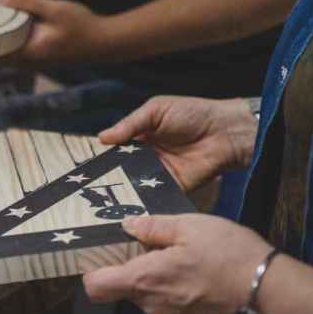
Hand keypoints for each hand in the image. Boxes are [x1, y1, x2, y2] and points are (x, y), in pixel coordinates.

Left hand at [0, 0, 113, 63]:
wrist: (106, 41)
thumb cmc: (83, 26)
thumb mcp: (54, 9)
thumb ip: (27, 2)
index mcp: (28, 53)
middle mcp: (29, 60)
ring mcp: (35, 59)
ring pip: (6, 51)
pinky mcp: (40, 53)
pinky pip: (17, 47)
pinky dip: (8, 37)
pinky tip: (4, 22)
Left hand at [84, 214, 273, 313]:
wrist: (271, 292)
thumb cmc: (231, 255)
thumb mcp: (192, 225)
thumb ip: (154, 226)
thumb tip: (129, 225)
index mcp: (145, 279)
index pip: (95, 286)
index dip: (92, 270)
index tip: (103, 253)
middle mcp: (152, 306)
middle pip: (123, 289)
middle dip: (132, 268)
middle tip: (154, 246)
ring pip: (148, 298)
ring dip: (157, 280)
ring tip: (182, 259)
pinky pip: (170, 308)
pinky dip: (176, 292)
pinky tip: (197, 276)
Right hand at [98, 96, 255, 191]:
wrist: (225, 131)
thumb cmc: (192, 113)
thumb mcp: (156, 110)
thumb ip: (130, 124)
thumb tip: (101, 137)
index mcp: (142, 135)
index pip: (118, 148)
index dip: (104, 156)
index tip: (86, 167)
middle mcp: (148, 156)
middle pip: (124, 169)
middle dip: (110, 177)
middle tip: (90, 187)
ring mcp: (160, 173)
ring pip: (137, 183)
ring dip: (125, 189)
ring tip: (104, 199)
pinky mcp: (174, 187)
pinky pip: (156, 194)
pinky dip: (145, 198)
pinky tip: (130, 203)